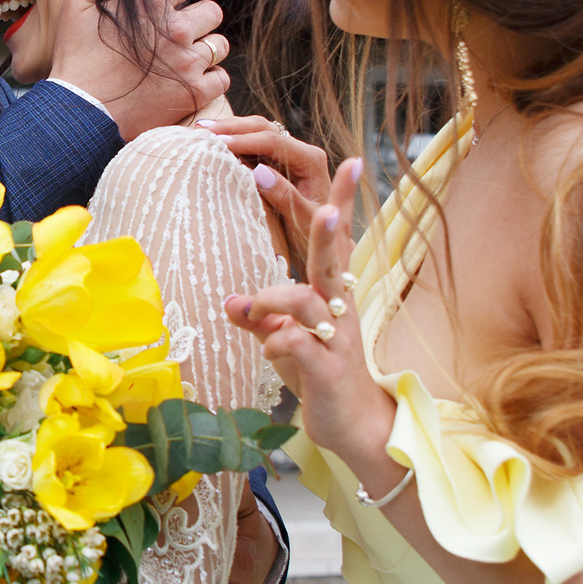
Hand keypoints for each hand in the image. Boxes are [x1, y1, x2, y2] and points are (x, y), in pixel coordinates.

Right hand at [50, 0, 235, 138]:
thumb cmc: (76, 62)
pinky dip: (210, 79)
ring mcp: (188, 62)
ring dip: (207, 49)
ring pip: (220, 44)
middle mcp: (176, 30)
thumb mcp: (75, 9)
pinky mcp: (195, 93)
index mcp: (151, 5)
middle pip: (213, 11)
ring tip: (183, 60)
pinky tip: (188, 84)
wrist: (81, 117)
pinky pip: (222, 78)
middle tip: (180, 34)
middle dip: (201, 19)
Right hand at [196, 115, 330, 274]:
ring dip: (231, 130)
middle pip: (264, 129)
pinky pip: (254, 145)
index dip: (244, 141)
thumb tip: (258, 172)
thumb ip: (285, 196)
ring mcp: (290, 156)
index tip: (218, 143)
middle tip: (202, 130)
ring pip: (258, 132)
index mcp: (310, 161)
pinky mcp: (279, 163)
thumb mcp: (302, 221)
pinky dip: (234, 141)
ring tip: (202, 130)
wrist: (326, 245)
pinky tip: (214, 141)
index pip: (273, 142)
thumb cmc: (315, 236)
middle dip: (233, 128)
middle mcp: (302, 152)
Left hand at [226, 158, 396, 477]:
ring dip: (273, 298)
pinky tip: (269, 348)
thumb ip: (260, 316)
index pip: (335, 240)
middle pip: (333, 261)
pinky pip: (302, 345)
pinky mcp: (328, 369)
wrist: (349, 422)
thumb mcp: (285, 337)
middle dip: (329, 231)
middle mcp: (339, 309)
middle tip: (326, 206)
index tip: (352, 161)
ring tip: (250, 308)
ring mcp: (336, 338)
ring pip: (308, 302)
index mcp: (330, 293)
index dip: (343, 201)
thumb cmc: (317, 371)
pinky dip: (279, 342)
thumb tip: (230, 299)